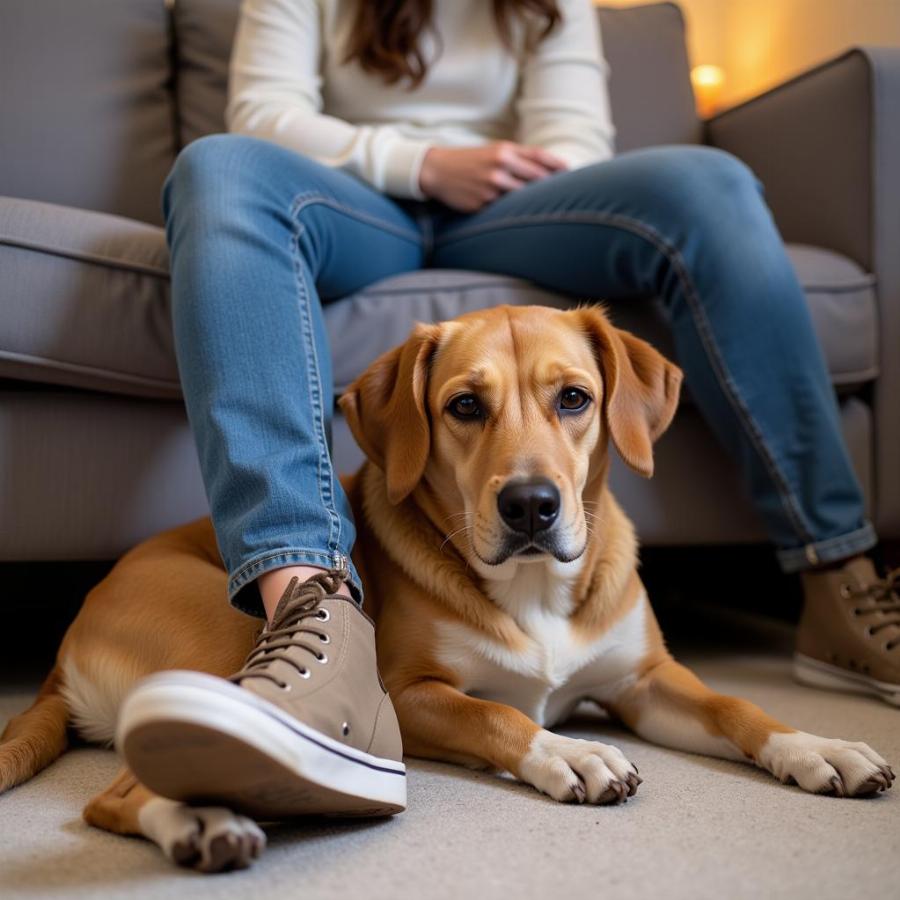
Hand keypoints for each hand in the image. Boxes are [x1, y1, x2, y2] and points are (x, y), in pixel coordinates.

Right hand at [418, 141, 567, 212]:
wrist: (437, 170)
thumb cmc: (470, 161)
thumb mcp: (492, 151)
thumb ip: (517, 158)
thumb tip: (545, 168)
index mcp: (504, 151)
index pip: (538, 156)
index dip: (557, 164)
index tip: (570, 170)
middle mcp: (499, 167)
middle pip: (535, 179)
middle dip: (548, 186)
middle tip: (564, 192)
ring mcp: (491, 186)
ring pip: (521, 197)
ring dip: (531, 202)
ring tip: (541, 207)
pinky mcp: (482, 203)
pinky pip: (502, 209)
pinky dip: (509, 211)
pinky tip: (513, 214)